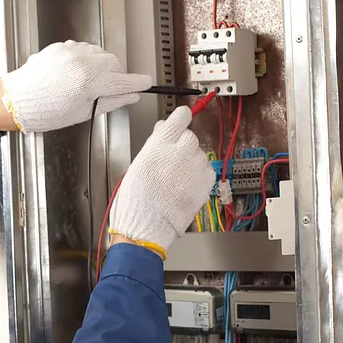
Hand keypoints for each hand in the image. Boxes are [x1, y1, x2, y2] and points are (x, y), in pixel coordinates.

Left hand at [0, 41, 151, 132]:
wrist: (17, 101)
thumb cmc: (45, 112)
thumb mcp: (82, 113)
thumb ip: (110, 101)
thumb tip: (130, 96)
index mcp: (89, 82)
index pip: (123, 81)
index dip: (137, 83)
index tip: (146, 83)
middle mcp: (82, 62)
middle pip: (114, 64)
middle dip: (116, 76)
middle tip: (111, 90)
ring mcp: (71, 51)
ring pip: (99, 54)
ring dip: (101, 67)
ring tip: (90, 84)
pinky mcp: (62, 47)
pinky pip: (83, 50)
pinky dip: (86, 61)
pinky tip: (77, 75)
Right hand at [109, 106, 215, 255]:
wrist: (147, 224)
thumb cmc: (136, 199)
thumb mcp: (138, 163)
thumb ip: (154, 144)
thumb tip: (163, 131)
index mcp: (161, 144)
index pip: (180, 117)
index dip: (180, 118)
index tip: (182, 118)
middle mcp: (181, 151)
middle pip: (190, 137)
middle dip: (182, 146)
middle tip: (170, 162)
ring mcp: (196, 166)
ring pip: (199, 154)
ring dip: (190, 162)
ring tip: (175, 180)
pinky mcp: (206, 182)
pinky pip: (206, 170)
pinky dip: (198, 175)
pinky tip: (184, 186)